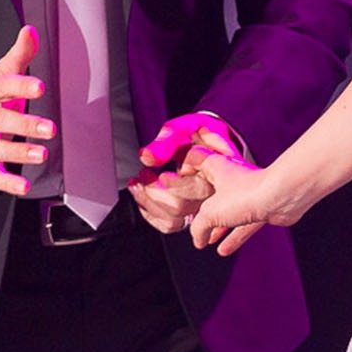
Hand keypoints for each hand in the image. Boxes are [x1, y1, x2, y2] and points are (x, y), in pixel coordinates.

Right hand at [0, 26, 54, 195]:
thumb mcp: (1, 77)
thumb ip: (19, 56)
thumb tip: (30, 30)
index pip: (1, 87)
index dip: (19, 86)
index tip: (39, 86)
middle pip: (0, 121)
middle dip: (24, 125)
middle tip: (49, 128)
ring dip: (18, 152)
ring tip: (40, 153)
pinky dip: (8, 183)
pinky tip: (24, 186)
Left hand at [127, 114, 239, 233]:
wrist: (206, 141)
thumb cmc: (198, 133)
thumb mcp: (185, 126)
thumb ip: (168, 140)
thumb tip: (147, 157)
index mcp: (215, 172)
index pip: (197, 188)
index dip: (174, 184)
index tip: (160, 174)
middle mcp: (210, 194)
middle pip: (181, 207)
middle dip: (152, 193)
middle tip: (142, 174)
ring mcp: (199, 207)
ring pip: (174, 221)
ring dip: (147, 205)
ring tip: (136, 184)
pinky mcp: (188, 213)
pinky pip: (169, 225)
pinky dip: (150, 215)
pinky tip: (142, 198)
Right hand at [185, 147, 286, 256]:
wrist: (281, 198)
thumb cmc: (246, 194)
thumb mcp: (210, 213)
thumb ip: (198, 227)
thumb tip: (197, 239)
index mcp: (217, 167)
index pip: (197, 160)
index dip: (186, 169)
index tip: (179, 180)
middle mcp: (232, 177)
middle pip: (212, 188)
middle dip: (202, 204)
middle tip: (191, 217)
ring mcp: (247, 192)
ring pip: (229, 209)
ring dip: (218, 225)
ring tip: (207, 239)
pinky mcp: (261, 207)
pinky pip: (244, 224)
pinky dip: (234, 236)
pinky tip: (224, 250)